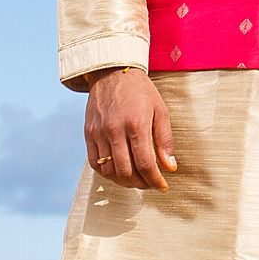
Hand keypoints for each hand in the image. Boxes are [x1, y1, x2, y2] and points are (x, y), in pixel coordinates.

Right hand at [83, 67, 176, 191]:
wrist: (113, 72)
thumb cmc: (141, 91)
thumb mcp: (161, 110)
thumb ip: (165, 140)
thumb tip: (170, 167)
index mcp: (136, 124)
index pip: (145, 163)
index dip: (155, 180)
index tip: (162, 186)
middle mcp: (115, 130)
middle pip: (126, 172)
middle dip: (141, 183)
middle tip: (150, 183)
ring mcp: (99, 133)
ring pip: (109, 171)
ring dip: (124, 181)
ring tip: (136, 179)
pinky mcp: (88, 134)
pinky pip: (94, 163)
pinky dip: (107, 173)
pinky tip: (119, 171)